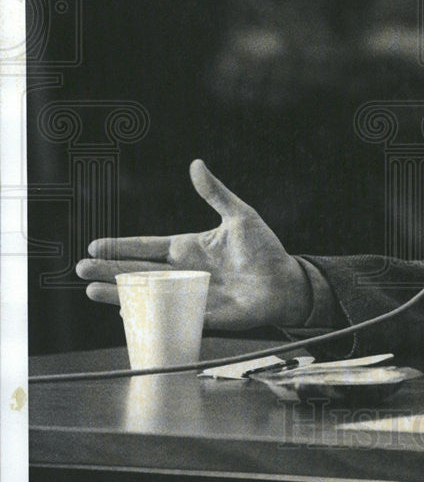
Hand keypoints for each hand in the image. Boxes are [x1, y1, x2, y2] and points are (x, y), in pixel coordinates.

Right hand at [77, 159, 308, 329]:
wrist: (284, 282)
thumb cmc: (263, 250)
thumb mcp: (239, 217)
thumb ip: (215, 193)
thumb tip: (196, 164)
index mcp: (189, 249)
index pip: (148, 246)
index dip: (122, 246)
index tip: (96, 245)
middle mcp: (183, 273)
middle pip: (138, 271)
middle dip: (109, 270)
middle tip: (81, 268)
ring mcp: (189, 295)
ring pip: (146, 295)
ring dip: (118, 293)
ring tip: (91, 291)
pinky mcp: (200, 315)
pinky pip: (168, 317)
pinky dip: (148, 317)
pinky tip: (126, 315)